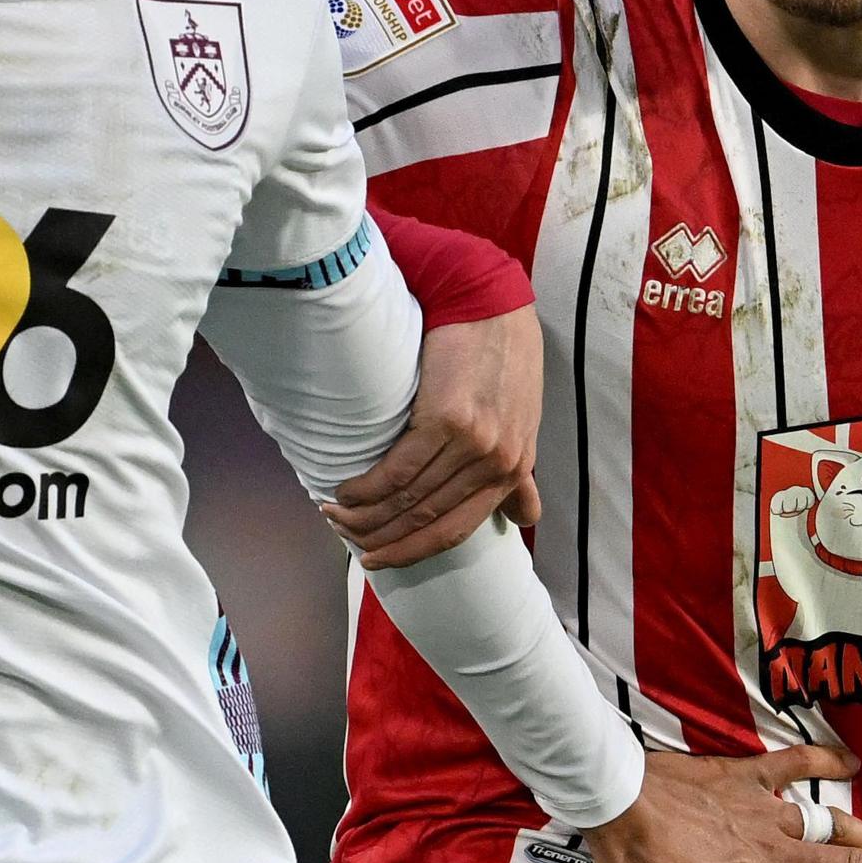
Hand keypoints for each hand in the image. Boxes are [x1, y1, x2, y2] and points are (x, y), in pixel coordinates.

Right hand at [323, 310, 542, 568]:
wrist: (490, 304)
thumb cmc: (504, 358)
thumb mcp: (525, 423)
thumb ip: (520, 474)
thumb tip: (524, 516)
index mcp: (514, 471)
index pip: (457, 530)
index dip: (414, 551)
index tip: (381, 558)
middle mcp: (497, 463)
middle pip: (428, 519)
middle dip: (383, 539)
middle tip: (350, 543)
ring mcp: (474, 444)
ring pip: (409, 499)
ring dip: (366, 516)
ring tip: (336, 516)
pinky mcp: (447, 420)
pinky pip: (399, 469)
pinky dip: (368, 488)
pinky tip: (347, 492)